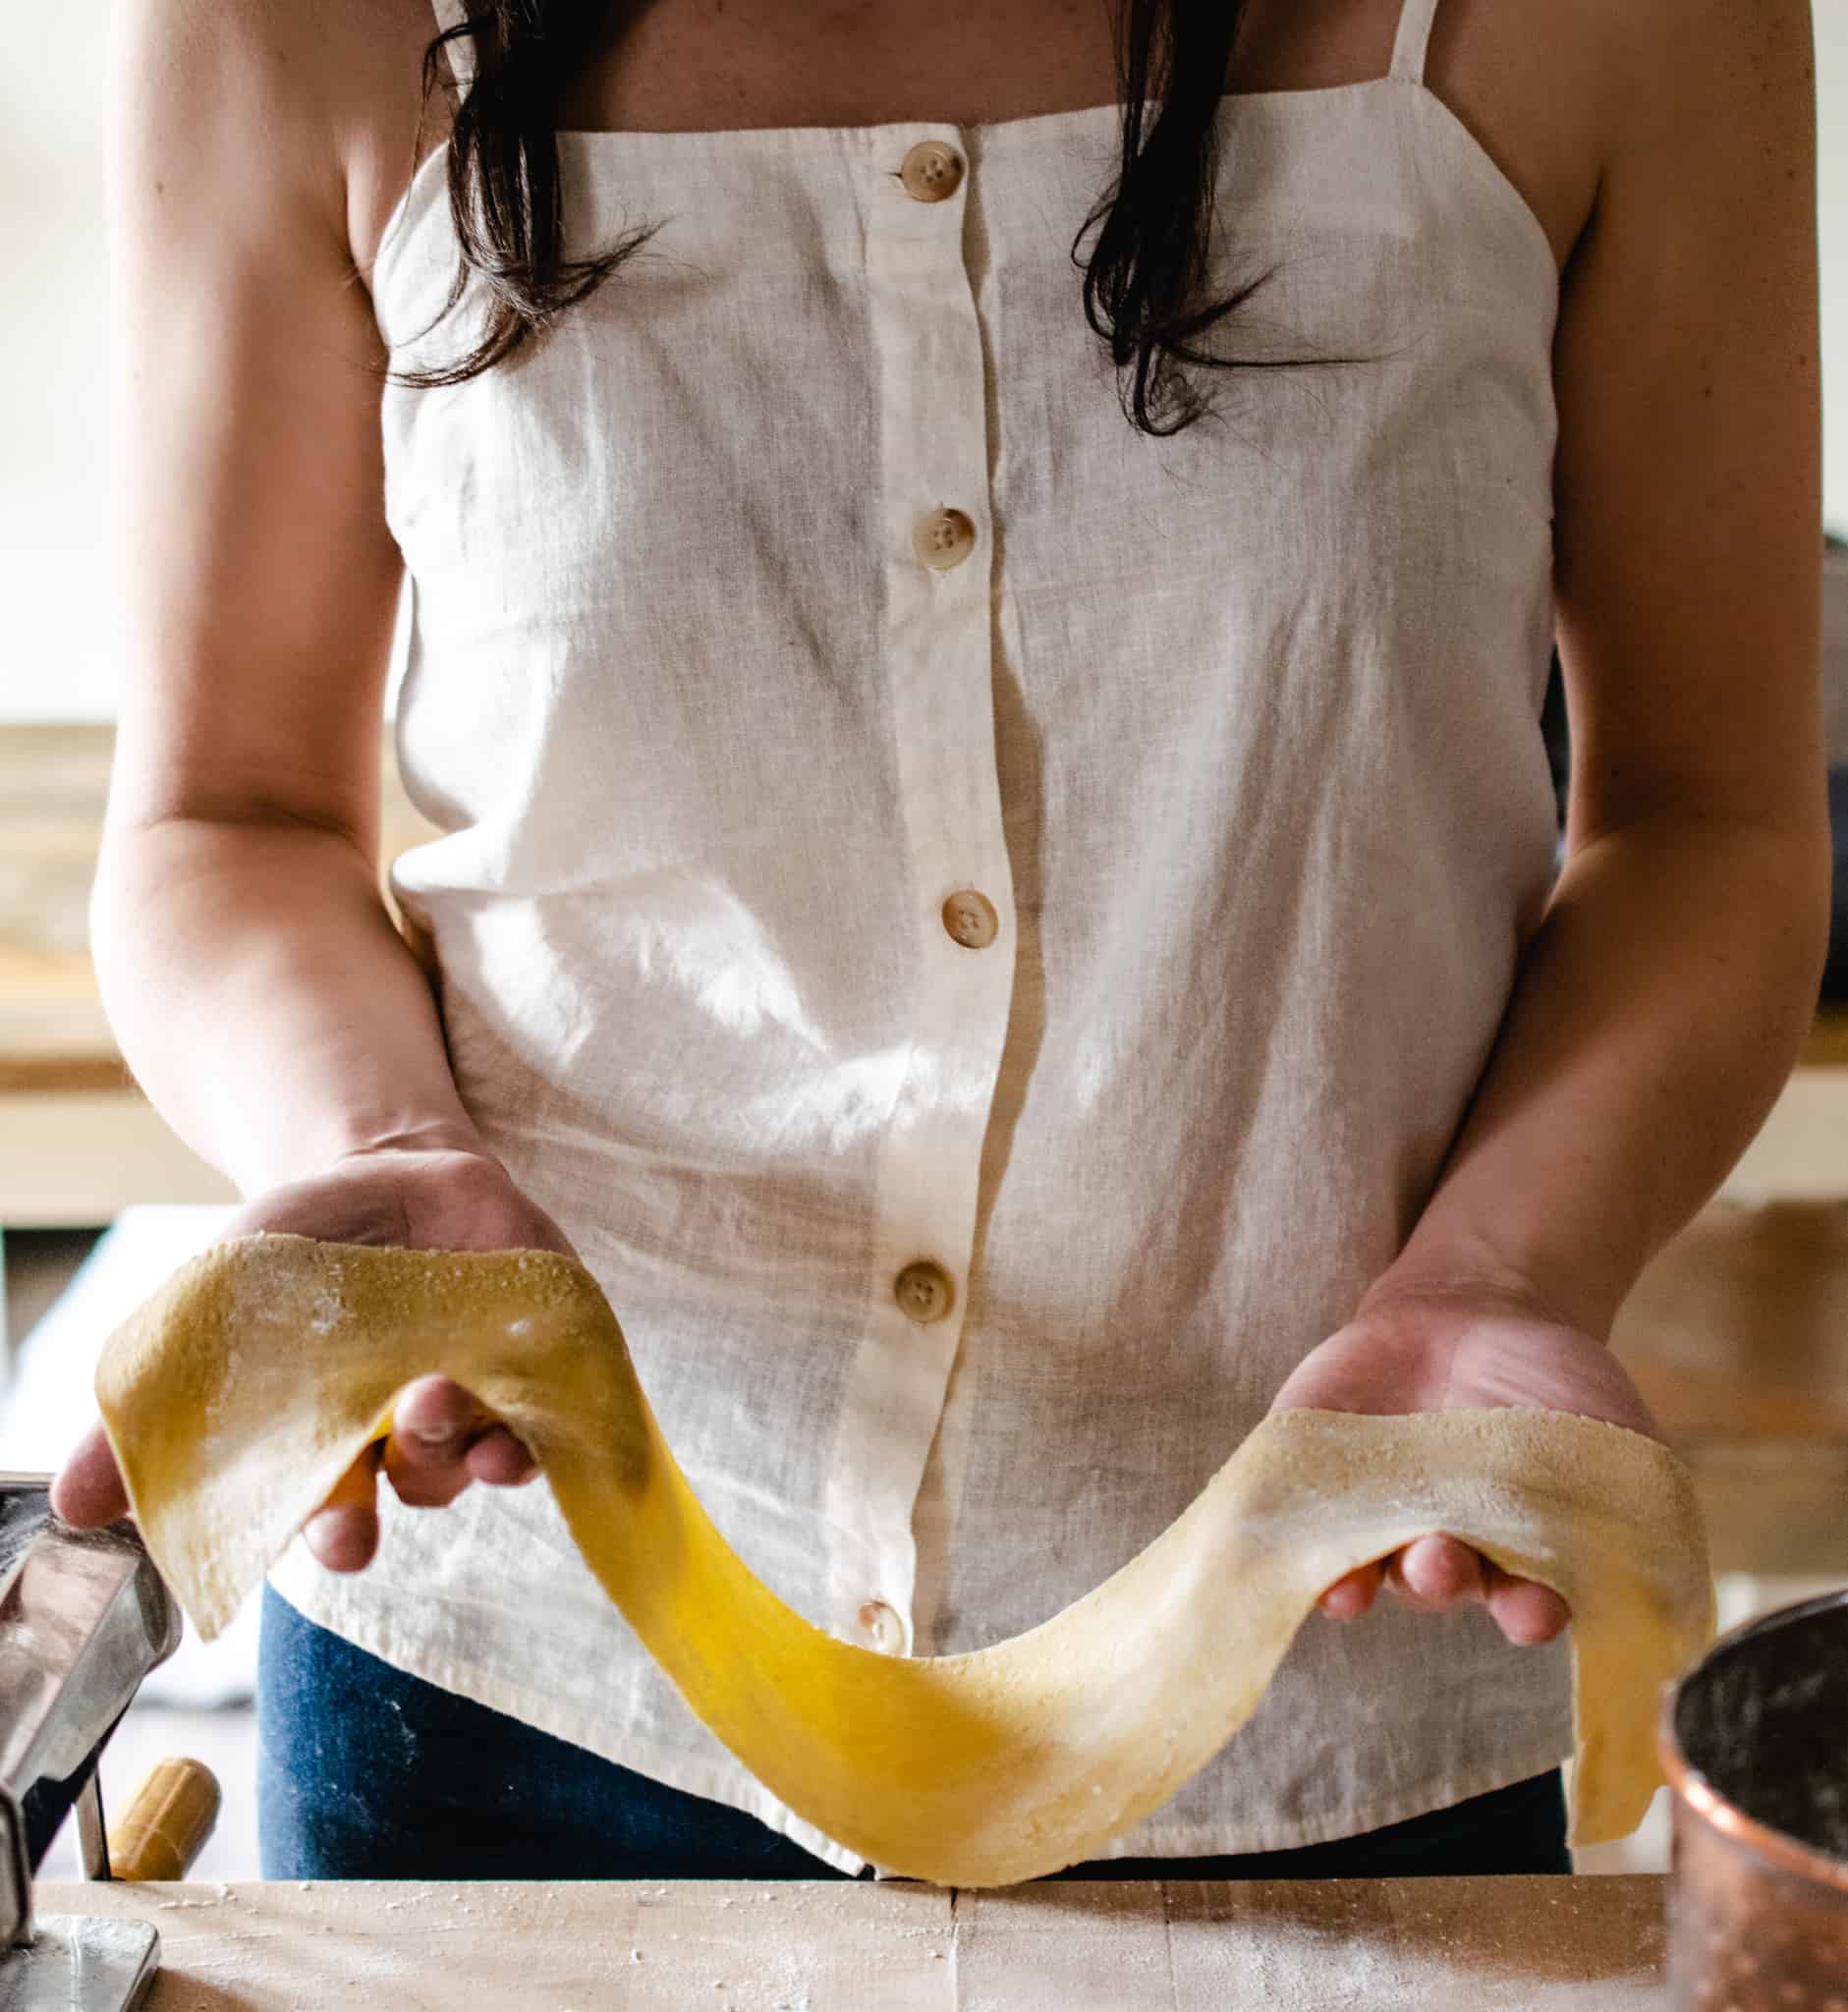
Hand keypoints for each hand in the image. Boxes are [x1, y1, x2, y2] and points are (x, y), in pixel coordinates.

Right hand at [49, 1144, 578, 1572]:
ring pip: (465, 1457)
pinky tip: (514, 1433)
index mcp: (328, 1439)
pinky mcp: (535, 1366)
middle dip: (384, 1509)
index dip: (325, 1534)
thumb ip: (154, 1396)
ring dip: (449, 1447)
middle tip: (364, 1507)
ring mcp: (473, 1404)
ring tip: (428, 1400)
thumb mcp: (217, 1299)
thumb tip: (76, 1504)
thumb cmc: (303, 1243)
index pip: (322, 1513)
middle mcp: (403, 1438)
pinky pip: (541, 1421)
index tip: (326, 1537)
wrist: (394, 1169)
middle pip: (398, 1497)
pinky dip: (529, 1434)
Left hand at [1268, 1281, 1662, 1646]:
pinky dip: (1290, 1533)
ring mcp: (1370, 1508)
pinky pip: (1295, 1511)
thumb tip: (1657, 1575)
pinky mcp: (1311, 1465)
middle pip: (1435, 1582)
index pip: (1522, 1604)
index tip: (1536, 1611)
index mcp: (1516, 1556)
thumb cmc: (1556, 1385)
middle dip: (1440, 1577)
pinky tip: (1291, 1548)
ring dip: (1358, 1575)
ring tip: (1357, 1579)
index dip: (1529, 1613)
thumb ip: (1632, 1503)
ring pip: (1361, 1559)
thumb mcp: (1612, 1436)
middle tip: (1445, 1560)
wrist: (1481, 1305)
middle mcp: (1439, 1546)